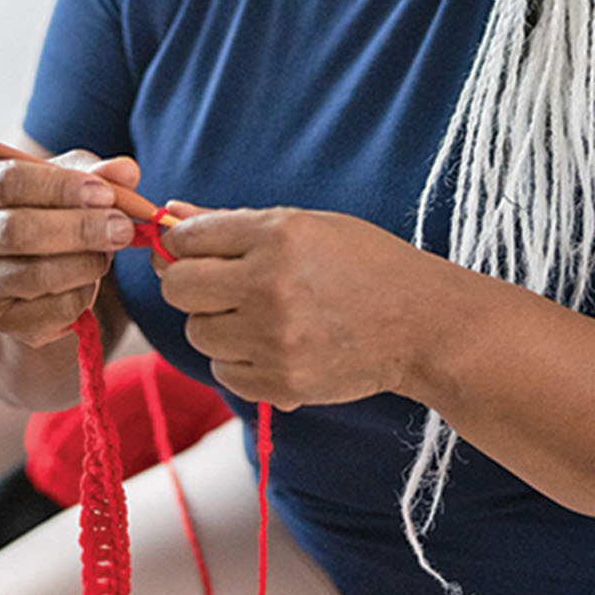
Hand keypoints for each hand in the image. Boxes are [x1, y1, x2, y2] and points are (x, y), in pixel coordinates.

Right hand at [0, 149, 142, 348]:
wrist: (29, 264)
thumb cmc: (49, 209)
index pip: (10, 182)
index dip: (60, 187)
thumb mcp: (70, 181)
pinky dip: (83, 295)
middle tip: (122, 228)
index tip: (104, 193)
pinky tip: (91, 279)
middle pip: (18, 231)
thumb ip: (98, 173)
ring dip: (86, 264)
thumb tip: (125, 172)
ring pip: (36, 275)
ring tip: (109, 252)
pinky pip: (52, 311)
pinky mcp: (1, 318)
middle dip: (79, 229)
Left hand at [156, 204, 428, 409]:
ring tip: (256, 315)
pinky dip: (238, 360)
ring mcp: (275, 339)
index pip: (186, 238)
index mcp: (276, 236)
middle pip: (179, 288)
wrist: (423, 323)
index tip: (191, 250)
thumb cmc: (366, 264)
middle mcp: (269, 286)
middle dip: (190, 284)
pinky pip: (223, 372)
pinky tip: (271, 344)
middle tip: (219, 285)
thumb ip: (232, 222)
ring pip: (198, 332)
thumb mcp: (305, 226)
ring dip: (216, 324)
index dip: (180, 243)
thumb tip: (171, 211)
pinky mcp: (282, 383)